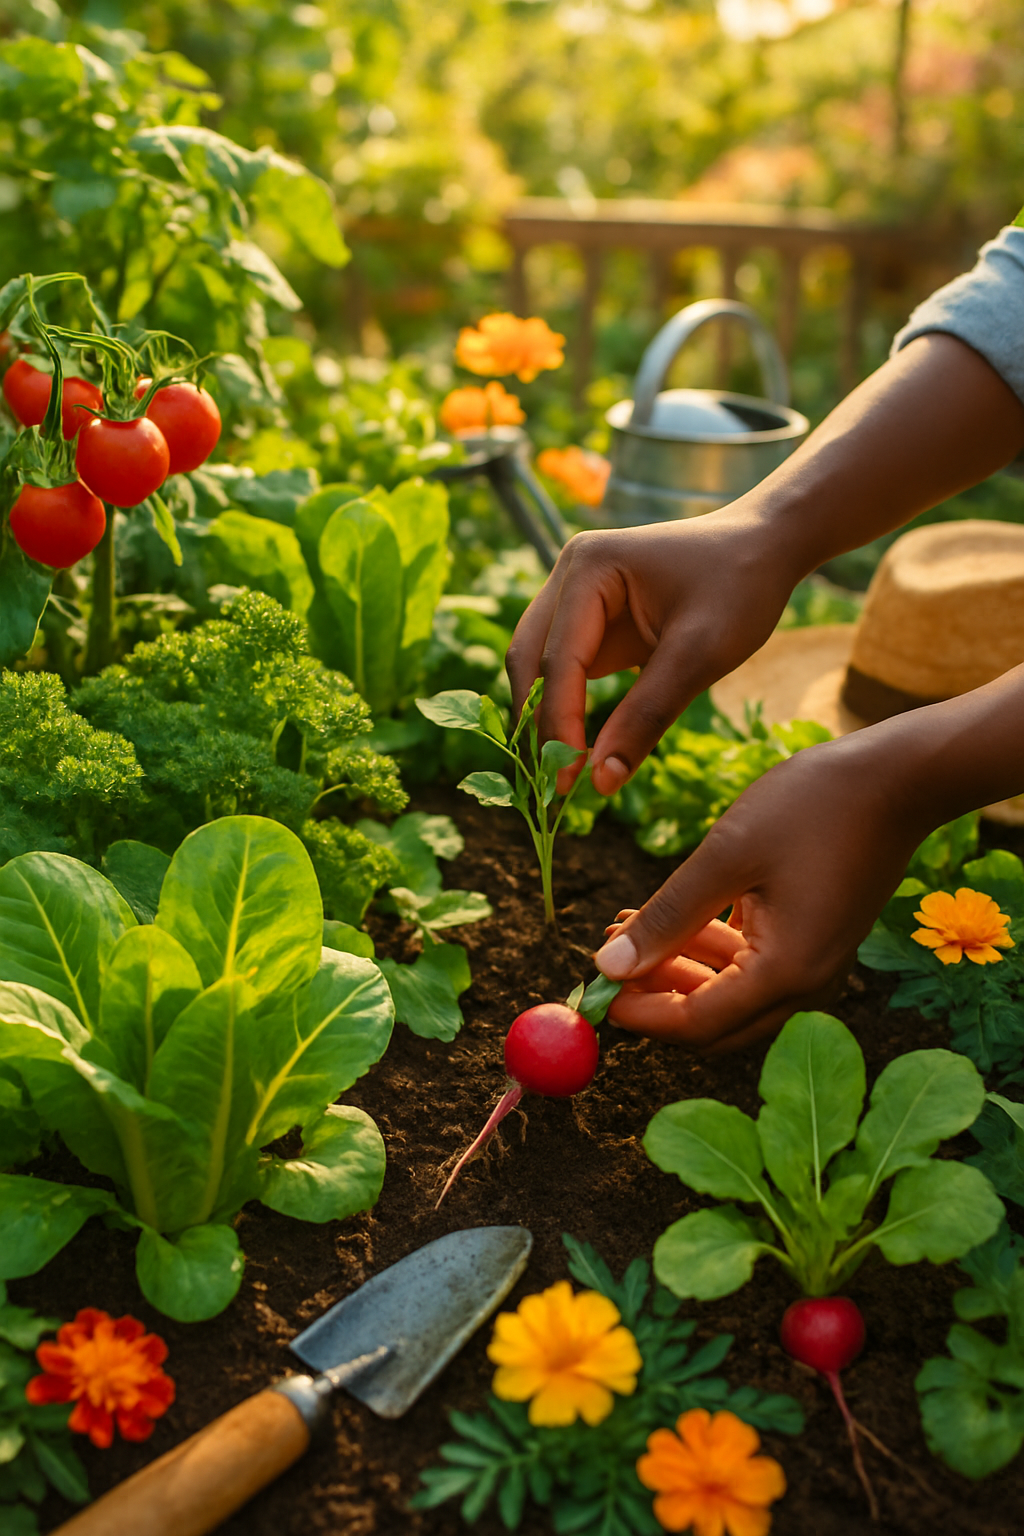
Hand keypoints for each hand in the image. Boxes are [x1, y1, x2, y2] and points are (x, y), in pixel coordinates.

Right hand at [506, 511, 796, 794]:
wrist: (765, 546)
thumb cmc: (740, 587)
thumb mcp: (700, 654)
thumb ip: (647, 716)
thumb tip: (601, 781)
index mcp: (589, 568)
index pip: (558, 658)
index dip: (558, 723)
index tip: (566, 781)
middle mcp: (569, 575)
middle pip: (529, 660)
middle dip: (538, 723)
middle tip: (552, 785)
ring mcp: (575, 595)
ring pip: (538, 667)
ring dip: (546, 718)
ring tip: (562, 775)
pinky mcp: (589, 618)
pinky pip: (564, 670)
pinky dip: (566, 709)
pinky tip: (578, 751)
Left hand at [594, 729, 929, 1052]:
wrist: (896, 777)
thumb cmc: (811, 807)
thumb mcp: (725, 858)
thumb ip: (665, 916)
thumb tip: (606, 966)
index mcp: (786, 974)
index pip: (693, 1025)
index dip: (636, 1013)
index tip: (590, 989)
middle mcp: (805, 987)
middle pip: (711, 1025)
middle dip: (653, 997)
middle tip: (605, 955)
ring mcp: (815, 968)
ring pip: (728, 998)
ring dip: (676, 971)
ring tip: (625, 924)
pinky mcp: (814, 945)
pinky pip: (751, 971)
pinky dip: (708, 953)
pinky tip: (672, 917)